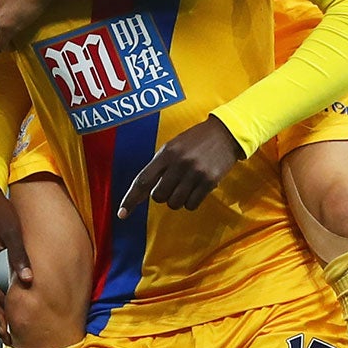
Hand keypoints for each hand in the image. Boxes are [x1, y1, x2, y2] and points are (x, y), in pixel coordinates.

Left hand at [118, 118, 243, 217]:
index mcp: (166, 153)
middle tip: (172, 185)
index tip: (121, 214)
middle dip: (162, 195)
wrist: (225, 133)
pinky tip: (196, 190)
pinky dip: (190, 202)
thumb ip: (159, 166)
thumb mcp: (173, 146)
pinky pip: (191, 205)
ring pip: (174, 203)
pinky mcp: (209, 181)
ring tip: (185, 186)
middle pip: (158, 197)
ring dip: (176, 200)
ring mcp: (194, 173)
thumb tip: (143, 192)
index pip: (142, 180)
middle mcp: (179, 163)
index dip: (130, 199)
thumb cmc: (195, 141)